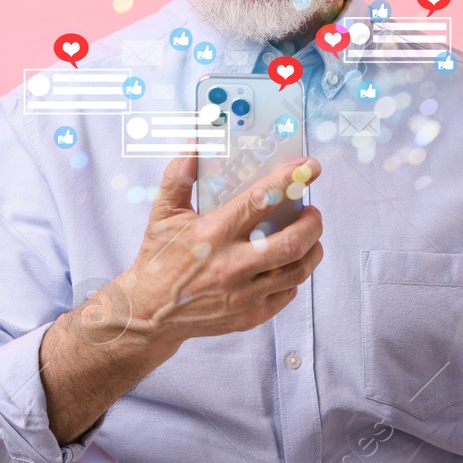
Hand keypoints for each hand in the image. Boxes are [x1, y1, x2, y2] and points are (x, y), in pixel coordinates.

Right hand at [118, 153, 324, 349]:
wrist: (150, 313)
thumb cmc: (159, 260)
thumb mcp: (162, 216)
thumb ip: (177, 178)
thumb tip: (193, 146)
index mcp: (213, 235)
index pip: (261, 201)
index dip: (289, 181)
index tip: (308, 168)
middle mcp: (231, 266)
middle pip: (291, 242)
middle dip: (312, 222)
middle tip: (312, 210)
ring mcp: (243, 295)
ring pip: (297, 271)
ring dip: (312, 249)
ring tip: (309, 235)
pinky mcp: (249, 316)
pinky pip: (287, 294)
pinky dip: (295, 276)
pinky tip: (289, 263)